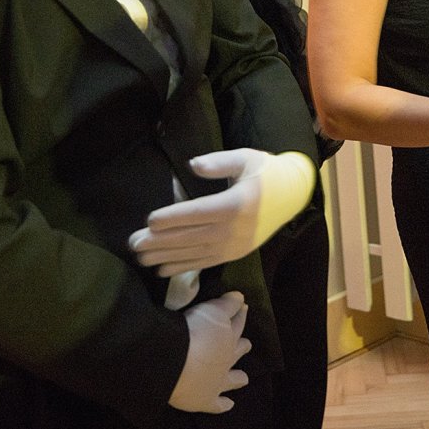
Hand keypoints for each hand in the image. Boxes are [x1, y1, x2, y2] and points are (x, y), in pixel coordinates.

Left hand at [129, 149, 314, 276]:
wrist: (294, 195)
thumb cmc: (266, 172)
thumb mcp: (246, 158)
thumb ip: (219, 162)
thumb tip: (194, 164)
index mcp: (236, 204)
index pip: (199, 212)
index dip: (173, 218)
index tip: (149, 221)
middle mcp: (235, 229)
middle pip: (191, 237)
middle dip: (160, 242)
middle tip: (133, 243)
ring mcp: (235, 245)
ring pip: (195, 254)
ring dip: (166, 257)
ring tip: (141, 258)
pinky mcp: (235, 254)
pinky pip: (205, 263)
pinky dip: (183, 268)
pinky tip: (163, 270)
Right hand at [168, 291, 250, 413]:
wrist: (177, 362)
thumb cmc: (193, 331)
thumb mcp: (211, 309)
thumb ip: (227, 304)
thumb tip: (242, 298)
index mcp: (227, 336)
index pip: (236, 322)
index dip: (240, 313)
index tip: (244, 308)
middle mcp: (227, 360)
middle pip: (238, 351)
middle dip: (242, 345)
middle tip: (246, 343)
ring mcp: (218, 382)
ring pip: (233, 379)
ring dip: (238, 377)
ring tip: (244, 377)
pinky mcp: (206, 400)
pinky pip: (218, 404)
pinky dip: (224, 404)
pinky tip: (229, 405)